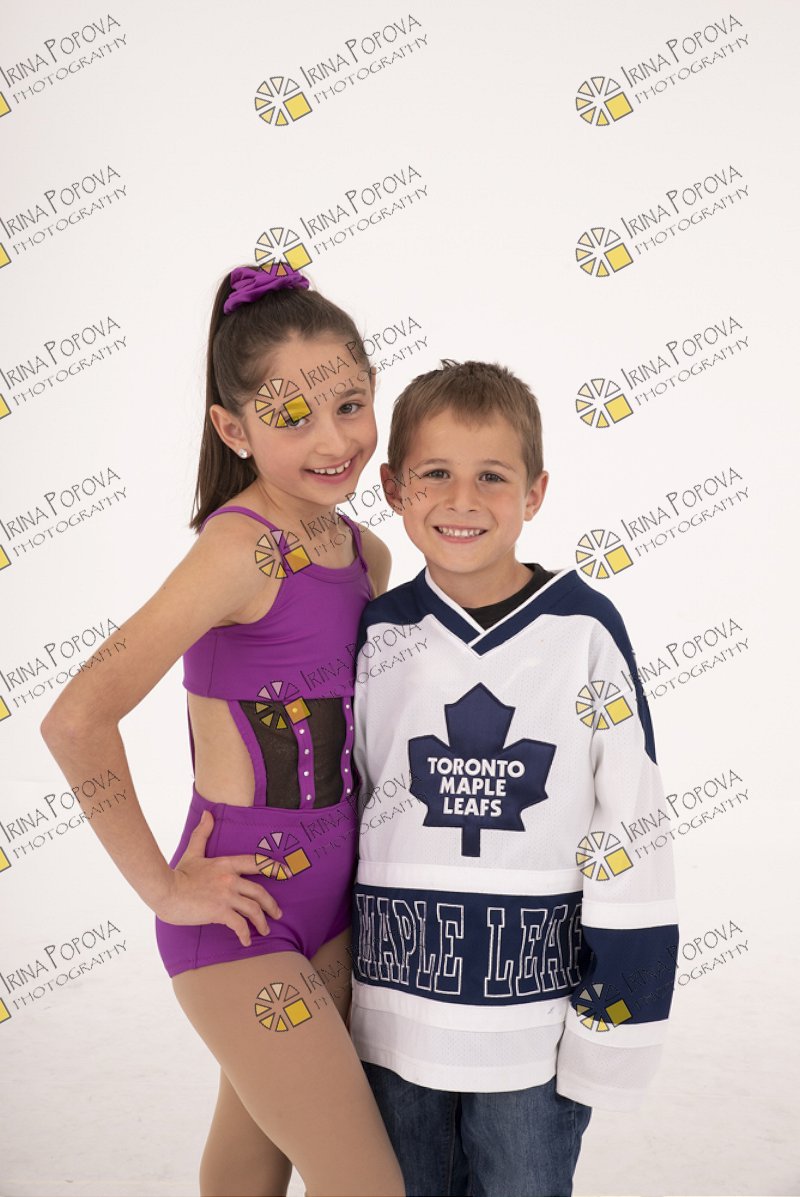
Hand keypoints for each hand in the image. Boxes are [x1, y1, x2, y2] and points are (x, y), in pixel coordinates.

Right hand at [157, 810, 282, 946]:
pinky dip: (245, 934)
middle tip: (277, 914)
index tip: (287, 872)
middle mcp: (230, 879)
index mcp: (226, 864)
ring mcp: (226, 895)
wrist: (165, 891)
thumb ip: (202, 833)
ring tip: (264, 930)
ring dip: (261, 922)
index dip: (274, 867)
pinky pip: (239, 924)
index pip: (256, 863)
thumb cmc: (177, 874)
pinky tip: (246, 942)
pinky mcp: (219, 911)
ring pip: (253, 909)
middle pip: (260, 892)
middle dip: (271, 905)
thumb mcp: (193, 852)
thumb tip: (207, 813)